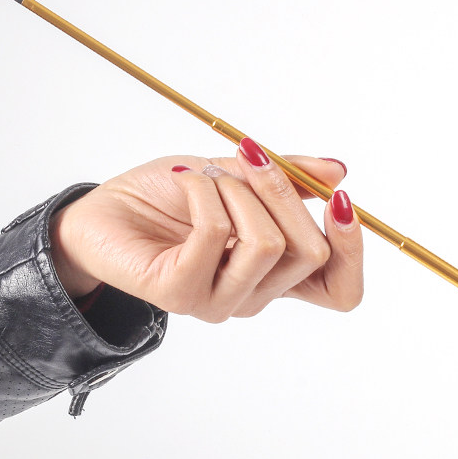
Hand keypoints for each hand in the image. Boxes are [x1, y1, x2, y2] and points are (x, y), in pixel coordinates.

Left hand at [49, 139, 362, 320]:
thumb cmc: (174, 197)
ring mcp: (218, 301)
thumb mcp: (239, 176)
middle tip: (251, 157)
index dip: (353, 249)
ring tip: (208, 175)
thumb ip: (289, 179)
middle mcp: (254, 295)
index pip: (341, 289)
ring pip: (266, 242)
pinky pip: (215, 231)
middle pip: (309, 252)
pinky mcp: (180, 294)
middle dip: (284, 190)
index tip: (340, 200)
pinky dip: (204, 189)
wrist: (105, 210)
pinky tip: (185, 181)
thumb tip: (337, 171)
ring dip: (239, 188)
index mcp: (277, 273)